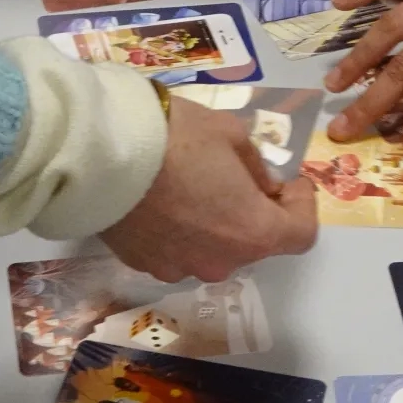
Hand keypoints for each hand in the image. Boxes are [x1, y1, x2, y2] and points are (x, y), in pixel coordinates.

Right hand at [101, 97, 319, 281]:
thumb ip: (255, 166)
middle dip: (255, 212)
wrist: (100, 151)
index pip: (300, 234)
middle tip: (240, 177)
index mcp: (253, 232)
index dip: (302, 206)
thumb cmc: (177, 136)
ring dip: (216, 225)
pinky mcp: (143, 264)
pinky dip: (180, 231)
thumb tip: (261, 185)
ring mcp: (178, 268)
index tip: (289, 181)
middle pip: (253, 243)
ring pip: (213, 250)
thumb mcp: (232, 134)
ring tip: (195, 187)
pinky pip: (176, 251)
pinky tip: (162, 199)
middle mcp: (220, 261)